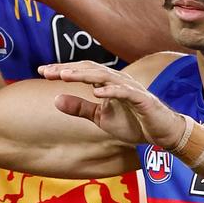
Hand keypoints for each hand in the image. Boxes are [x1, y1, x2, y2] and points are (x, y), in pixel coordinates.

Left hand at [39, 61, 185, 148]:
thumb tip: (55, 99)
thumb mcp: (100, 117)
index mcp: (106, 82)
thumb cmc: (133, 122)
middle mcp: (117, 80)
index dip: (62, 70)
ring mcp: (130, 88)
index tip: (42, 71)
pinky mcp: (142, 100)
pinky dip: (111, 91)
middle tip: (47, 72)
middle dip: (68, 69)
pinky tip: (97, 92)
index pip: (81, 71)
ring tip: (65, 76)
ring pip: (104, 77)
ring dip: (84, 75)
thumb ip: (80, 108)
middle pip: (89, 69)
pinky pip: (125, 92)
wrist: (161, 133)